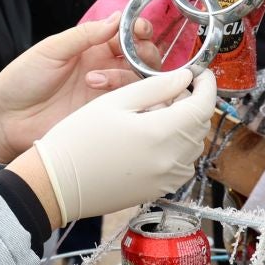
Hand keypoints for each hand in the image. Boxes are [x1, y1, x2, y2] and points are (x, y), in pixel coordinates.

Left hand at [0, 14, 161, 161]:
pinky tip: (108, 99)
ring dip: (126, 75)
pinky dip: (130, 98)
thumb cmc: (22, 80)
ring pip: (139, 80)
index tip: (138, 28)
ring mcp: (105, 93)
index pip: (125, 35)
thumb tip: (117, 18)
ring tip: (93, 80)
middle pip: (141, 57)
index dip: (137, 29)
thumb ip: (85, 35)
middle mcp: (103, 68)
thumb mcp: (51, 50)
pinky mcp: (104, 116)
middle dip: (144, 51)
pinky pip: (130, 106)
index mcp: (90, 48)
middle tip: (133, 51)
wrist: (5, 120)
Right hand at [26, 68, 218, 224]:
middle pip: (200, 126)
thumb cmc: (77, 139)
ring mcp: (166, 180)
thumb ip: (155, 87)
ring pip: (192, 146)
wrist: (57, 183)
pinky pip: (180, 164)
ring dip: (183, 126)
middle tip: (168, 91)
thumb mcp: (114, 102)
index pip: (204, 106)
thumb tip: (184, 78)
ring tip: (153, 115)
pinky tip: (149, 139)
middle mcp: (170, 161)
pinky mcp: (158, 191)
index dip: (207, 85)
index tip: (201, 73)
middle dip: (192, 103)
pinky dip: (175, 147)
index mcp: (161, 133)